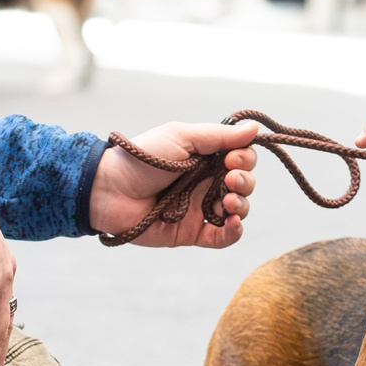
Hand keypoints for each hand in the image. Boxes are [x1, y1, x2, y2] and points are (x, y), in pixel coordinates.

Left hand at [90, 120, 259, 246]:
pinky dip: (235, 231)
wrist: (111, 189)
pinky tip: (233, 222)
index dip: (244, 159)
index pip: (240, 159)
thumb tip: (254, 129)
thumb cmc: (142, 158)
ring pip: (239, 209)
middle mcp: (206, 183)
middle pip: (244, 184)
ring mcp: (201, 209)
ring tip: (228, 200)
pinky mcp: (193, 232)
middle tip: (229, 178)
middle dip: (245, 181)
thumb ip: (218, 136)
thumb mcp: (181, 137)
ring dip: (242, 204)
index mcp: (205, 159)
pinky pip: (224, 237)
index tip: (231, 159)